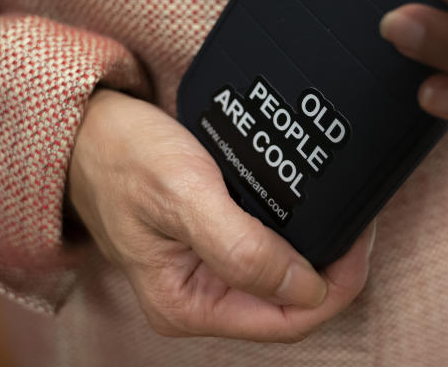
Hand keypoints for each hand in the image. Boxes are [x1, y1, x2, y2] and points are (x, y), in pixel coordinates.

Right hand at [68, 89, 375, 341]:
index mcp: (187, 305)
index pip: (286, 321)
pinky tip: (312, 203)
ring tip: (343, 208)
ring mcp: (207, 270)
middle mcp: (200, 296)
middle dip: (333, 267)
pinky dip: (296, 228)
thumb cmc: (123, 158)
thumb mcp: (183, 197)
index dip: (334, 287)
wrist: (90, 126)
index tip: (357, 240)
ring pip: (284, 275)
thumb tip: (304, 286)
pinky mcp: (214, 241)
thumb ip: (240, 247)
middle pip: (291, 303)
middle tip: (358, 218)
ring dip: (317, 247)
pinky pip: (268, 247)